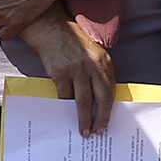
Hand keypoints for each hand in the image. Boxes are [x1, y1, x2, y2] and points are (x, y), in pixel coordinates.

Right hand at [20, 6, 115, 135]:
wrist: (50, 29)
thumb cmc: (71, 43)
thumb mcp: (92, 53)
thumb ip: (98, 71)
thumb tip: (101, 98)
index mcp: (103, 61)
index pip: (110, 90)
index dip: (109, 109)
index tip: (106, 121)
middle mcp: (93, 65)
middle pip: (101, 98)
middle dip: (101, 118)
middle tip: (98, 131)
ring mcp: (77, 69)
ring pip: (83, 101)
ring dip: (84, 119)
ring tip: (83, 130)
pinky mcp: (61, 73)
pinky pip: (65, 96)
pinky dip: (66, 107)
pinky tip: (66, 114)